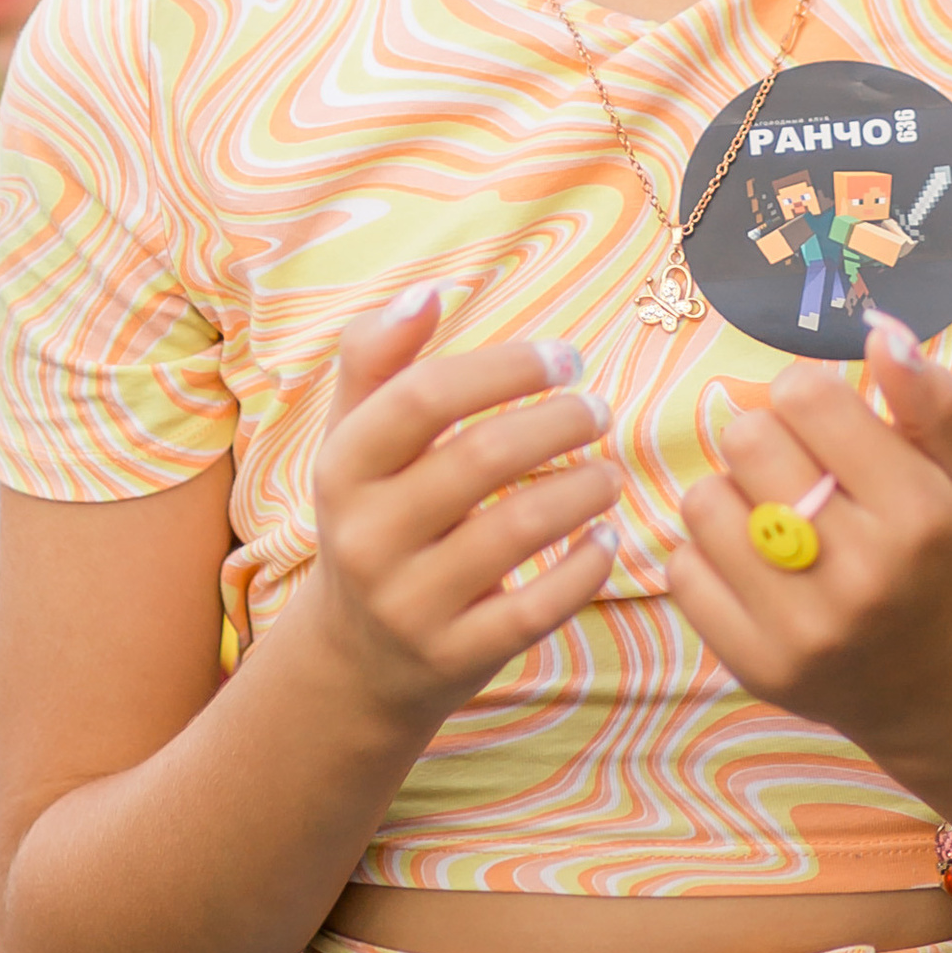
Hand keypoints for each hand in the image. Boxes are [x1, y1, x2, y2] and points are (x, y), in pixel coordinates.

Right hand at [304, 292, 617, 736]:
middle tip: (598, 411)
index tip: (564, 357)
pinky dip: (586, 567)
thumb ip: (377, 358)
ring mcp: (408, 603)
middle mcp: (365, 536)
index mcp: (341, 468)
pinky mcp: (454, 656)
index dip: (504, 368)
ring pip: (516, 530)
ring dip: (582, 489)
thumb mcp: (353, 440)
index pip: (422, 398)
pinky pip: (538, 608)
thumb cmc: (373, 517)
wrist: (355, 658)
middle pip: (479, 458)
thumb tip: (427, 294)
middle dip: (558, 423)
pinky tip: (606, 538)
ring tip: (609, 473)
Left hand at [666, 315, 951, 767]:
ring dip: (731, 497)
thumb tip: (881, 328)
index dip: (806, 395)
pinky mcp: (756, 665)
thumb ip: (927, 398)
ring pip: (703, 502)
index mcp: (918, 516)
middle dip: (766, 440)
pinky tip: (752, 567)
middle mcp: (862, 576)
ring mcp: (804, 629)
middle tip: (795, 470)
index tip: (824, 422)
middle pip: (747, 441)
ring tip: (773, 517)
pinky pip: (682, 570)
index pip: (807, 398)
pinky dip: (707, 557)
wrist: (934, 685)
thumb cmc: (939, 557)